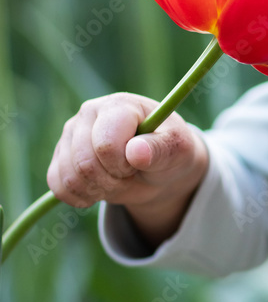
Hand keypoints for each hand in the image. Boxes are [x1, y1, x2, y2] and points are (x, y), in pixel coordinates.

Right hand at [47, 93, 208, 246]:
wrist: (158, 167)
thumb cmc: (169, 151)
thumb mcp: (177, 149)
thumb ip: (160, 149)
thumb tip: (136, 151)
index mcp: (118, 105)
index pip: (106, 145)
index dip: (122, 165)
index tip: (138, 164)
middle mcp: (88, 113)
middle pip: (85, 164)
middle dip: (111, 181)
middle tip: (130, 175)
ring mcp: (70, 134)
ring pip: (69, 177)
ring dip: (97, 190)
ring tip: (117, 180)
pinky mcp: (60, 155)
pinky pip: (58, 186)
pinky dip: (80, 197)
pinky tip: (99, 188)